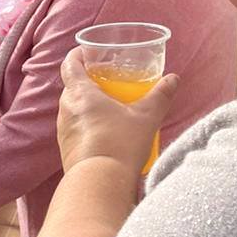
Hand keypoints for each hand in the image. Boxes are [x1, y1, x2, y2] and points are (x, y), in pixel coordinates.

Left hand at [57, 49, 179, 176]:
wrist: (100, 183)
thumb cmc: (120, 144)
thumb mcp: (146, 117)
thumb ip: (160, 96)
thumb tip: (173, 79)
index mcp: (80, 93)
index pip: (70, 64)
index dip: (78, 55)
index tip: (89, 52)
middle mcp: (66, 109)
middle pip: (72, 87)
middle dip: (88, 80)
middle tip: (107, 79)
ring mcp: (63, 131)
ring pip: (74, 109)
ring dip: (88, 104)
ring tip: (109, 105)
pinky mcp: (66, 149)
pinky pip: (76, 129)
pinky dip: (87, 124)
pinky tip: (106, 132)